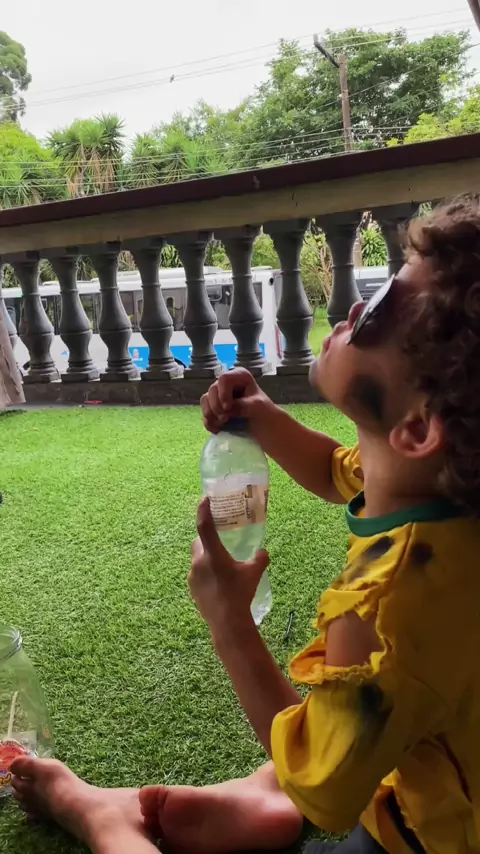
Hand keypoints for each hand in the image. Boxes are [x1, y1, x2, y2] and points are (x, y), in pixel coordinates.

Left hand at [189, 499, 269, 628]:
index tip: (204, 498)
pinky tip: (219, 582)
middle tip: (220, 540)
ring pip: (198, 559)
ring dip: (207, 557)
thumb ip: (259, 558)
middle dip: (206, 538)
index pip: (204, 525)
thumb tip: (263, 552)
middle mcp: (198, 562)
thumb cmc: (240, 594)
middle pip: (199, 542)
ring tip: (222, 565)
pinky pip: (198, 574)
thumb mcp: (254, 573)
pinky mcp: (192, 589)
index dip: (203, 510)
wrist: (227, 623)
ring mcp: (193, 577)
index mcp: (213, 554)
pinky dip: (206, 572)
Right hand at [200, 368, 268, 433]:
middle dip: (216, 407)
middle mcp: (227, 383)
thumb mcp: (258, 407)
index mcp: (239, 376)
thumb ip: (243, 406)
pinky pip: (204, 411)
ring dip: (210, 414)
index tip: (228, 408)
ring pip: (205, 400)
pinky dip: (208, 421)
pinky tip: (216, 429)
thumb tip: (226, 410)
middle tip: (225, 419)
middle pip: (212, 390)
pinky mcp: (214, 406)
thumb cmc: (264, 413)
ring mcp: (219, 394)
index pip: (224, 379)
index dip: (223, 394)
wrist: (263, 426)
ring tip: (221, 424)